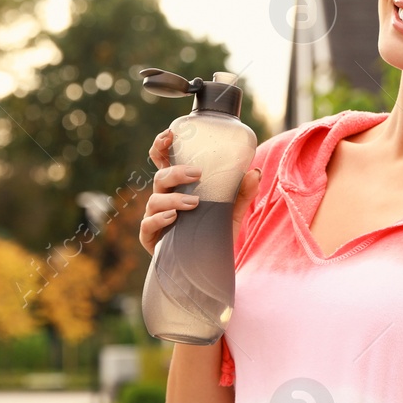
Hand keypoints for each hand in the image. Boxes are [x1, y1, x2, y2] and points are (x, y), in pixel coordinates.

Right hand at [139, 127, 260, 254]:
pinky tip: (173, 218)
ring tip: (194, 203)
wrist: (210, 268)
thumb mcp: (233, 213)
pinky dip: (159, 219)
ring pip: (154, 200)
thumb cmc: (214, 235)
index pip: (162, 162)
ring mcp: (155, 218)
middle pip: (160, 177)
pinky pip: (147, 225)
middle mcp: (164, 200)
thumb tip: (254, 171)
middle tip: (196, 174)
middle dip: (176, 173)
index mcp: (177, 188)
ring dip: (173, 199)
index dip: (161, 146)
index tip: (170, 134)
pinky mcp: (151, 238)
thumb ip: (243, 193)